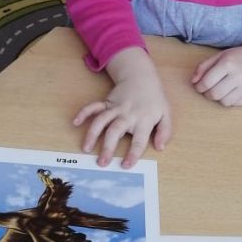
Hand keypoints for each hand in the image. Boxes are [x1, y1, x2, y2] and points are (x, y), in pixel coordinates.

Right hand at [73, 48, 171, 168]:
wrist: (141, 77)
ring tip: (86, 149)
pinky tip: (75, 122)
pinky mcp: (107, 102)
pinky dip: (84, 113)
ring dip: (92, 134)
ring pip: (101, 120)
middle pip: (115, 131)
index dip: (133, 154)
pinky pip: (94, 106)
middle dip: (107, 147)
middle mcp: (128, 115)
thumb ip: (165, 131)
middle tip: (101, 162)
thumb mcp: (166, 113)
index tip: (125, 165)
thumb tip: (160, 147)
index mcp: (144, 120)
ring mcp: (115, 108)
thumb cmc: (154, 99)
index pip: (139, 140)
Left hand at [190, 44, 241, 106]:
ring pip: (224, 102)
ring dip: (219, 98)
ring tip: (221, 90)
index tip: (199, 87)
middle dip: (207, 94)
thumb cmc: (236, 58)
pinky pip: (235, 104)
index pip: (207, 82)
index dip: (199, 87)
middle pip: (215, 94)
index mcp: (228, 63)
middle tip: (208, 90)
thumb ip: (203, 67)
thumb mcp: (218, 56)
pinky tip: (232, 91)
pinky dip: (230, 99)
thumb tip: (193, 82)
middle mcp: (239, 75)